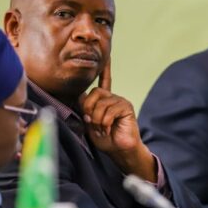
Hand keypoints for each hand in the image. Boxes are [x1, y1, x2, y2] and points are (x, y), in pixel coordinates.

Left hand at [79, 61, 156, 181]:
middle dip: (89, 108)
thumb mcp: (89, 124)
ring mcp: (120, 101)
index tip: (107, 57)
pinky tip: (110, 127)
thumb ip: (84, 110)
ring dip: (98, 119)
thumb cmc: (105, 139)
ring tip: (103, 127)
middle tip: (91, 121)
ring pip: (101, 104)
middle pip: (94, 93)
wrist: (119, 150)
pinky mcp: (126, 107)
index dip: (105, 69)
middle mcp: (113, 98)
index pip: (104, 81)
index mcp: (104, 101)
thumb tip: (81, 97)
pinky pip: (110, 110)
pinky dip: (106, 121)